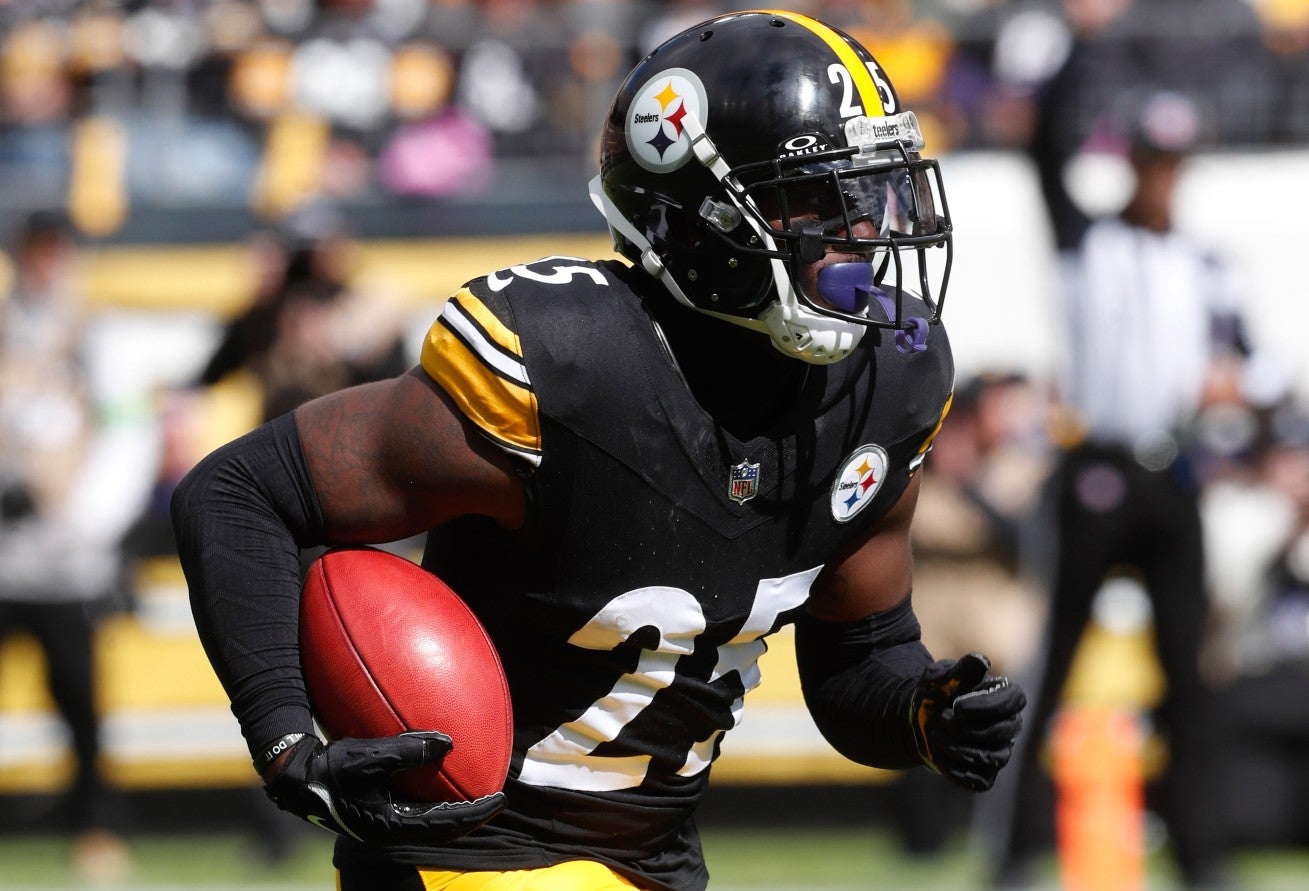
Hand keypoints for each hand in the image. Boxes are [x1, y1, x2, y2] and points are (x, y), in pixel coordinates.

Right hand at [262, 732, 505, 843]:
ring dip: (455, 811)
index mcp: (391, 826)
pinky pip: (416, 811)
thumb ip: (408, 750)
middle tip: (497, 800)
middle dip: (471, 816)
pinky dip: (435, 801)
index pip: (446, 823)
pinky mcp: (377, 813)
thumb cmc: (331, 769)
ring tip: (476, 795)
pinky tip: (440, 783)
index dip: (476, 812)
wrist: (296, 779)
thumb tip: (447, 742)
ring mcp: (384, 824)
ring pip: (430, 822)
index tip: (500, 799)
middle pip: (443, 829)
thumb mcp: (371, 757)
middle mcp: (390, 830)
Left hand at [910, 652, 1025, 791]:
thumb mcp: (940, 677)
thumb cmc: (934, 694)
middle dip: (965, 728)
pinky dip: (957, 771)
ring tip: (933, 735)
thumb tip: (981, 661)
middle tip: (939, 718)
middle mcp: (1008, 724)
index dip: (987, 705)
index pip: (1015, 700)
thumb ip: (959, 671)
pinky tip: (938, 757)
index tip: (957, 705)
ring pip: (992, 757)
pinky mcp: (986, 774)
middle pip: (1001, 731)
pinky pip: (981, 781)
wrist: (917, 720)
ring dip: (958, 748)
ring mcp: (999, 751)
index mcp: (1003, 696)